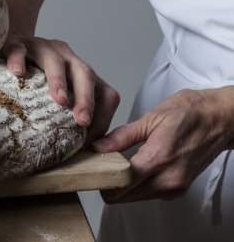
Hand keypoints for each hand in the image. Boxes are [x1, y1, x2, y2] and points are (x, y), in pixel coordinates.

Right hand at [1, 32, 119, 140]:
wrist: (4, 46)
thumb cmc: (30, 78)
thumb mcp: (53, 94)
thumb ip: (66, 114)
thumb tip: (76, 148)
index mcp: (79, 70)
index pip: (104, 91)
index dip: (103, 114)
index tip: (91, 138)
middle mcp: (64, 55)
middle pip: (84, 73)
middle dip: (86, 99)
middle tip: (82, 121)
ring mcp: (40, 46)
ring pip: (54, 59)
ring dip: (59, 80)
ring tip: (59, 100)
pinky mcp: (15, 42)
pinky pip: (18, 49)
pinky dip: (18, 59)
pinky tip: (17, 73)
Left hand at [92, 87, 233, 202]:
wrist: (220, 119)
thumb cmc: (190, 113)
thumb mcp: (152, 118)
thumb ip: (122, 136)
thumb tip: (97, 147)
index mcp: (159, 158)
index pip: (120, 184)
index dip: (101, 177)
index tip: (90, 167)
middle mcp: (169, 179)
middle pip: (124, 196)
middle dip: (108, 183)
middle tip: (99, 164)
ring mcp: (175, 187)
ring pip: (134, 198)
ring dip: (122, 186)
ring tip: (115, 164)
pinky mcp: (178, 189)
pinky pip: (148, 194)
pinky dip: (136, 185)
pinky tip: (132, 168)